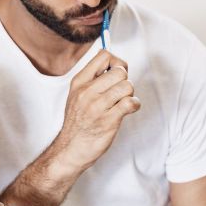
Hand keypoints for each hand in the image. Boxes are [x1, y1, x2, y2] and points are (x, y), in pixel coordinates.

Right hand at [53, 49, 140, 172]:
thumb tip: (118, 63)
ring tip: (122, 102)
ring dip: (130, 94)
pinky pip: (130, 103)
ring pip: (127, 86)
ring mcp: (97, 106)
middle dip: (125, 80)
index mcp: (79, 82)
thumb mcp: (77, 94)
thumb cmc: (79, 121)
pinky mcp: (108, 121)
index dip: (116, 62)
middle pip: (120, 71)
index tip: (115, 75)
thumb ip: (94, 78)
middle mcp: (87, 92)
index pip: (104, 56)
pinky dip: (134, 105)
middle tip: (120, 92)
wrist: (71, 149)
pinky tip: (128, 110)